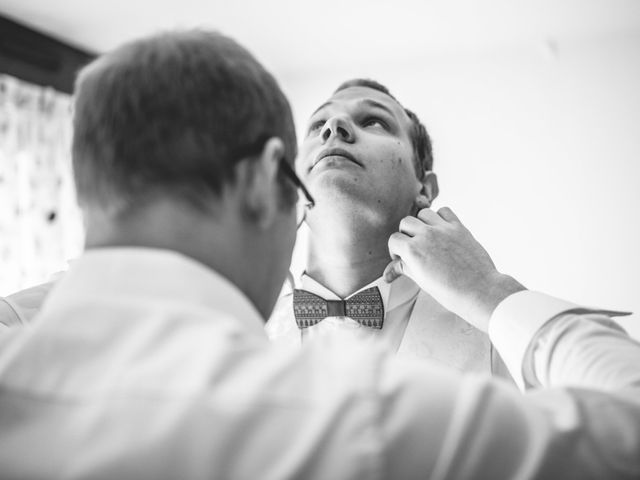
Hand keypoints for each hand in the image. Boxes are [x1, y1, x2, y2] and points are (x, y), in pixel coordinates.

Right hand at [383, 206, 524, 331]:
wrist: (478, 290)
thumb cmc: (450, 291)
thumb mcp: (421, 281)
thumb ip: (404, 269)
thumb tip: (388, 273)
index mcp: (413, 250)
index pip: (394, 239)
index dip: (395, 249)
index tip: (401, 256)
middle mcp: (426, 235)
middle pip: (406, 222)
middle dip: (406, 234)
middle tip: (413, 246)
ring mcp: (443, 229)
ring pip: (423, 213)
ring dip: (422, 222)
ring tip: (427, 235)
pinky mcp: (458, 227)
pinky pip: (445, 211)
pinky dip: (440, 217)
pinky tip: (441, 229)